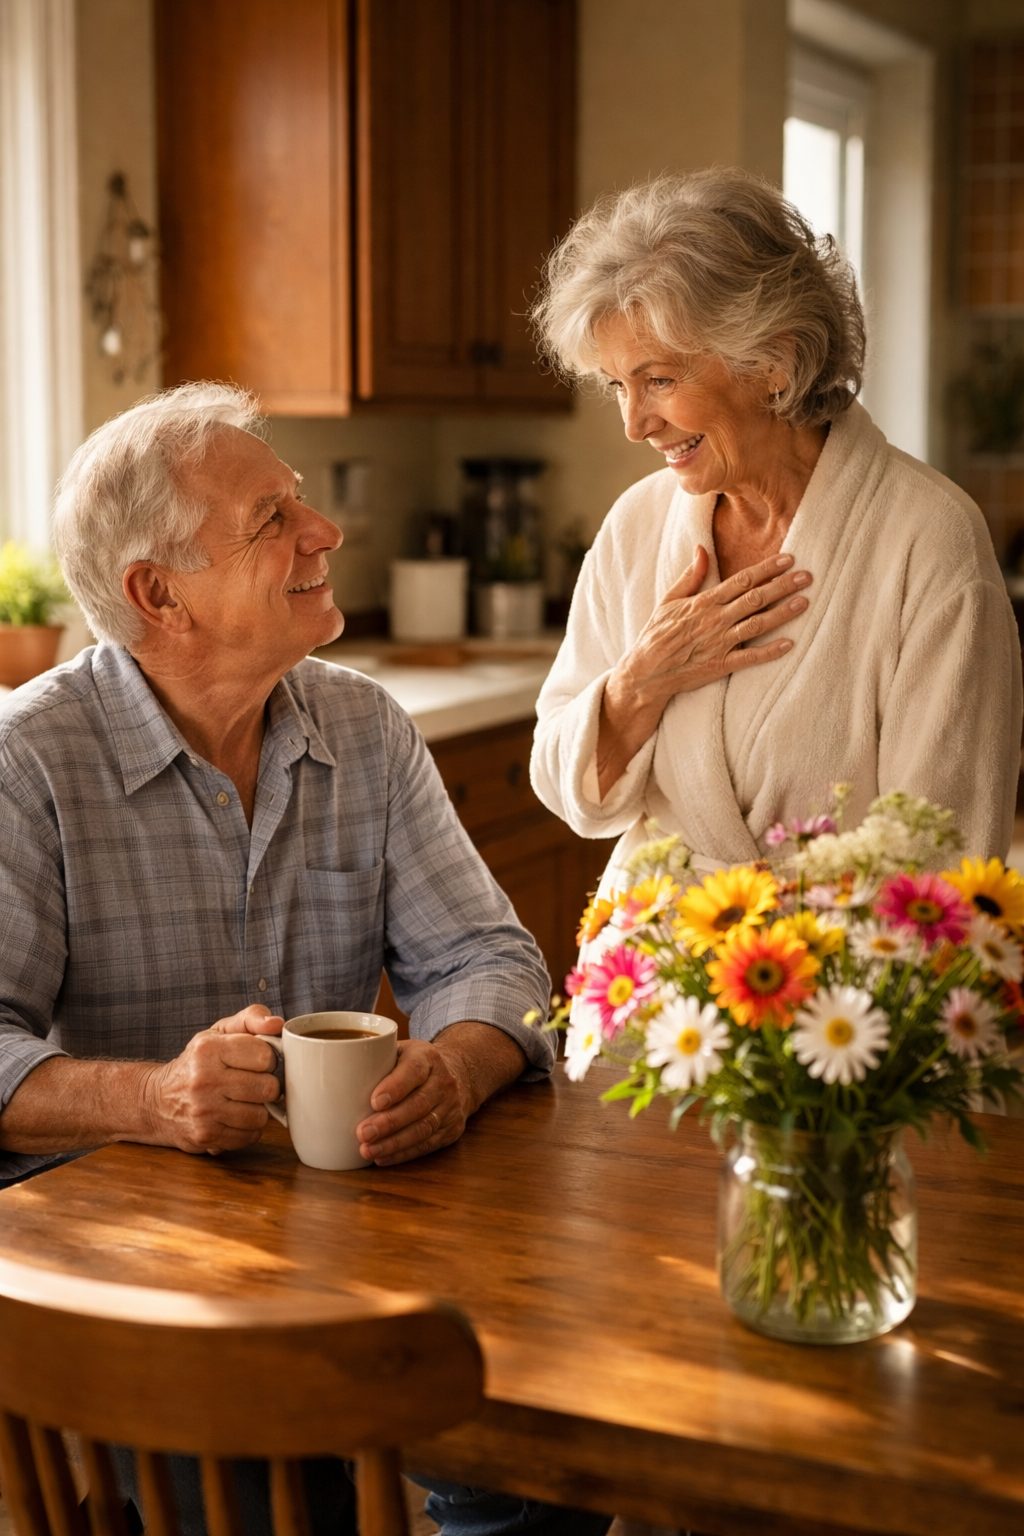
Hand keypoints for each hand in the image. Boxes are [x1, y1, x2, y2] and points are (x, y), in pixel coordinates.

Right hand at [141, 1003, 283, 1155]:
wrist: (156, 1101)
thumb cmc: (196, 1063)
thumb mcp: (218, 1032)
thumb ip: (251, 1018)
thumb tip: (277, 1024)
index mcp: (209, 1049)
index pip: (265, 1056)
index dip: (269, 1059)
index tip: (259, 1061)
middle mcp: (204, 1081)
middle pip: (268, 1088)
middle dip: (268, 1085)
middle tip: (255, 1082)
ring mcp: (204, 1112)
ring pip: (261, 1116)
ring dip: (259, 1109)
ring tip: (244, 1100)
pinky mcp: (206, 1137)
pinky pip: (250, 1136)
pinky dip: (248, 1128)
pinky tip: (235, 1117)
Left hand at [355, 1038, 468, 1166]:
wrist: (459, 1074)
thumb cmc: (414, 1063)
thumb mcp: (399, 1050)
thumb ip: (373, 1058)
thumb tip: (329, 1073)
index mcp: (427, 1057)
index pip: (414, 1070)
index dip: (395, 1087)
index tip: (374, 1102)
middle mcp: (443, 1081)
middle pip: (418, 1104)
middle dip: (389, 1122)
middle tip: (362, 1133)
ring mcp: (450, 1107)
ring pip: (424, 1128)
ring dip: (394, 1143)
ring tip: (368, 1150)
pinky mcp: (452, 1129)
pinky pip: (428, 1144)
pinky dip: (403, 1154)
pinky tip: (382, 1157)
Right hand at [596, 548, 811, 798]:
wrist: (646, 671)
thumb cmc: (656, 634)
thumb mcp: (669, 600)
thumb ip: (690, 575)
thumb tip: (702, 548)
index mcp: (704, 602)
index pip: (742, 580)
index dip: (767, 568)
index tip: (788, 558)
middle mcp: (715, 620)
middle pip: (755, 598)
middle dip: (783, 585)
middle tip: (807, 575)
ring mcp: (719, 643)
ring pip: (757, 624)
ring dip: (783, 613)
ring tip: (805, 602)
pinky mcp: (720, 665)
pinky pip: (750, 657)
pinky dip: (770, 651)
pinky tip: (789, 644)